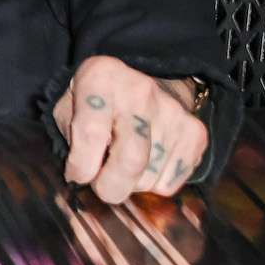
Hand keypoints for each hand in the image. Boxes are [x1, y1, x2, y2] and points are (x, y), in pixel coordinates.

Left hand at [53, 55, 208, 202]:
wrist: (140, 82)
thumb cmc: (96, 101)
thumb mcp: (69, 106)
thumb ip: (71, 137)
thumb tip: (79, 178)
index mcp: (101, 78)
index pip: (91, 133)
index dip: (81, 166)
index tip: (76, 176)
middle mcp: (141, 92)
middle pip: (131, 160)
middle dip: (110, 187)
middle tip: (100, 187)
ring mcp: (173, 112)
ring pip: (150, 177)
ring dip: (130, 185)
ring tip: (121, 167)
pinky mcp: (195, 133)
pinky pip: (170, 183)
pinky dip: (152, 185)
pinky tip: (143, 164)